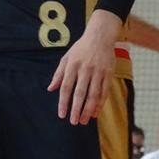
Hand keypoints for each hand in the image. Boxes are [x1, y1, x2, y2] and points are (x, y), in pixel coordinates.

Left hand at [47, 10, 120, 124]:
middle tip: (73, 122)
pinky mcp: (108, 73)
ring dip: (88, 109)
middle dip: (76, 108)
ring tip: (84, 120)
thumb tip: (50, 89)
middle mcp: (85, 69)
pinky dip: (100, 103)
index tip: (61, 114)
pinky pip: (104, 91)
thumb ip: (59, 74)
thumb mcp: (67, 57)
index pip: (66, 87)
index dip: (63, 102)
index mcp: (72, 65)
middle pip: (80, 92)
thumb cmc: (81, 48)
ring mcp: (98, 71)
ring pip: (93, 94)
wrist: (100, 36)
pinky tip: (95, 113)